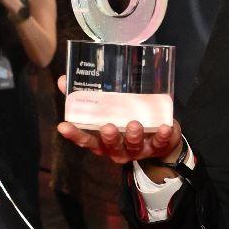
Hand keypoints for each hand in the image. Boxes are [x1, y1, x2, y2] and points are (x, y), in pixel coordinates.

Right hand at [56, 75, 182, 165]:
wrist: (161, 138)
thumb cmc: (127, 120)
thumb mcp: (110, 110)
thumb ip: (88, 96)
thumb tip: (63, 80)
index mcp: (104, 140)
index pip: (86, 140)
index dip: (75, 134)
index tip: (63, 126)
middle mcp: (119, 148)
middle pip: (110, 145)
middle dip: (109, 137)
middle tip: (107, 126)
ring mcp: (139, 149)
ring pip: (134, 145)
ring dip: (133, 136)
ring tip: (134, 124)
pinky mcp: (158, 146)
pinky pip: (160, 143)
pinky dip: (162, 136)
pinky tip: (165, 127)